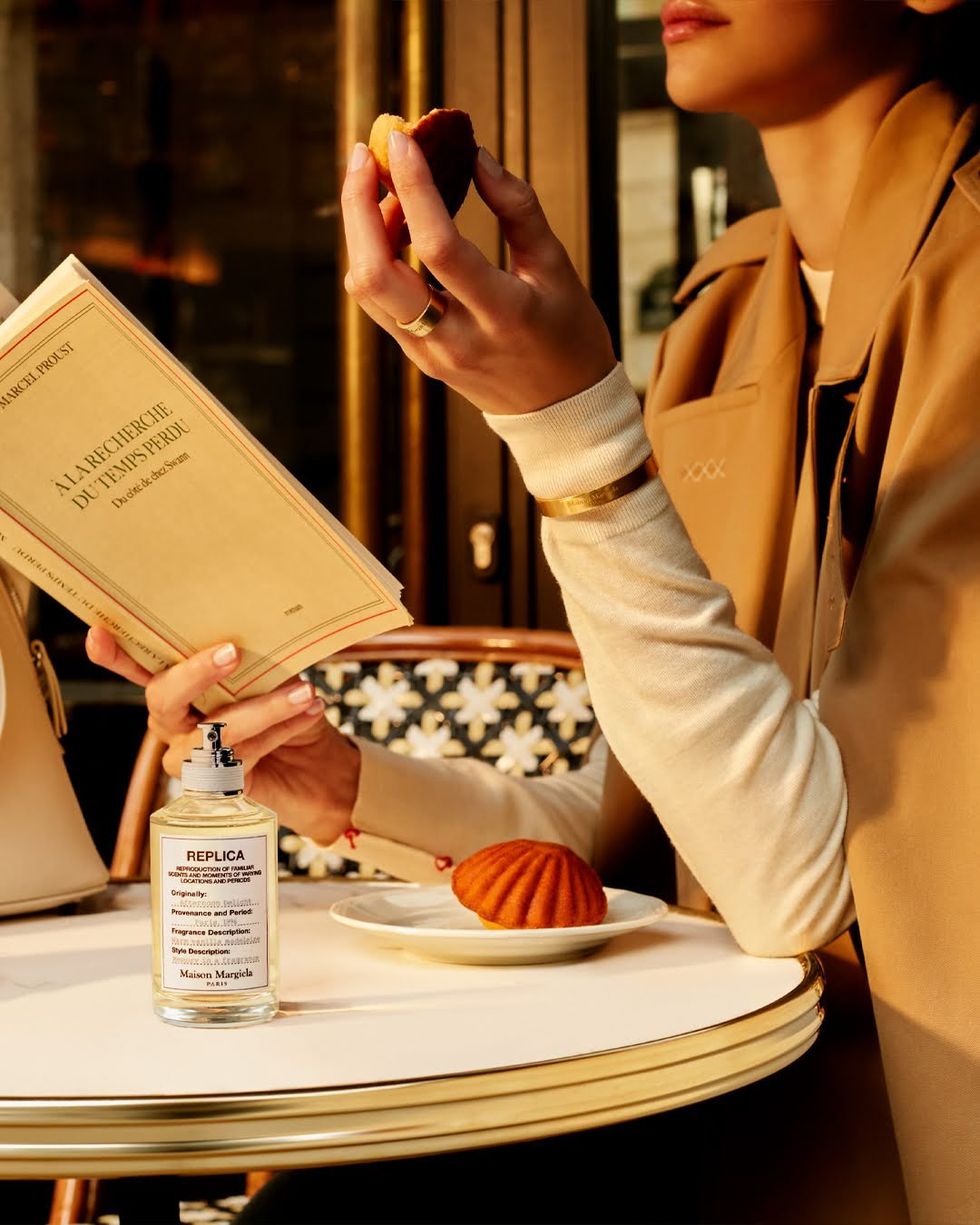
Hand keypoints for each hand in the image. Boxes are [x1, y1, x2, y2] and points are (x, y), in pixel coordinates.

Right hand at [85, 627, 359, 845]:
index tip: (98, 635)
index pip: (142, 669)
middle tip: (232, 652)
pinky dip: (280, 729)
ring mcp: (190, 759)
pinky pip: (243, 754)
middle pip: (164, 699)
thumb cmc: (291, 711)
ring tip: (304, 691)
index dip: (117, 656)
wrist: (322, 770)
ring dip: (264, 707)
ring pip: (215, 731)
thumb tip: (259, 634)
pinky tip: (309, 711)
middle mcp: (173, 725)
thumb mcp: (277, 679)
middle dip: (195, 673)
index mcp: (179, 691)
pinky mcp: (217, 787)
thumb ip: (257, 662)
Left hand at [341, 135, 615, 414]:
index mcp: (502, 314)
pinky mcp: (419, 360)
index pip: (438, 246)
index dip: (413, 187)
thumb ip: (518, 208)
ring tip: (378, 184)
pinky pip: (380, 303)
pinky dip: (375, 256)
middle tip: (363, 155)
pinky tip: (390, 224)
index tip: (403, 138)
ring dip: (360, 229)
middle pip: (375, 274)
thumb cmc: (569, 336)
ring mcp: (431, 355)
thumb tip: (475, 156)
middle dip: (357, 206)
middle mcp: (456, 340)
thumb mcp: (558, 268)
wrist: (562, 414)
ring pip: (366, 289)